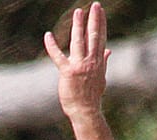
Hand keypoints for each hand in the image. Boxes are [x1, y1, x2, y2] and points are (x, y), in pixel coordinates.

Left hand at [44, 3, 107, 121]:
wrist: (86, 111)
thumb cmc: (92, 96)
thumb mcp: (101, 77)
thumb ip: (103, 62)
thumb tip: (109, 50)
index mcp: (98, 62)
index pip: (101, 38)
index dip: (100, 24)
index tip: (100, 11)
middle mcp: (91, 62)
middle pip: (93, 37)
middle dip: (94, 20)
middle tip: (95, 5)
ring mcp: (79, 66)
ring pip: (79, 42)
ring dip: (78, 26)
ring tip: (78, 12)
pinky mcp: (68, 72)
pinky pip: (58, 56)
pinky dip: (52, 45)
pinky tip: (48, 35)